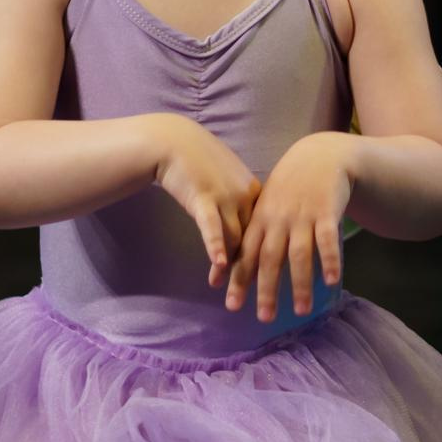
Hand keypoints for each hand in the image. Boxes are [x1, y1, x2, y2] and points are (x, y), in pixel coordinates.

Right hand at [151, 115, 262, 288]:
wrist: (175, 141)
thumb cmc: (200, 163)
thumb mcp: (227, 182)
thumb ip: (237, 205)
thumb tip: (242, 229)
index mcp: (256, 193)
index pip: (264, 233)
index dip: (265, 259)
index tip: (266, 283)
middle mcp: (246, 196)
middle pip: (252, 241)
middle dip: (251, 273)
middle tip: (251, 299)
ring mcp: (226, 197)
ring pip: (233, 239)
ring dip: (230, 269)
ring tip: (226, 293)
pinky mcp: (204, 197)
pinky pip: (212, 226)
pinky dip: (215, 246)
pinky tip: (217, 265)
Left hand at [227, 133, 355, 322]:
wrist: (319, 157)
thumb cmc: (289, 188)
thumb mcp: (266, 206)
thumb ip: (255, 234)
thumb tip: (234, 265)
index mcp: (260, 220)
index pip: (246, 254)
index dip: (238, 279)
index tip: (232, 305)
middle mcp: (278, 220)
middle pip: (270, 258)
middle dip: (266, 289)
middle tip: (265, 317)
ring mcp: (302, 216)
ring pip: (299, 254)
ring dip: (300, 283)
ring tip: (302, 311)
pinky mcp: (326, 212)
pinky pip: (327, 239)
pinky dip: (329, 259)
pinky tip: (332, 280)